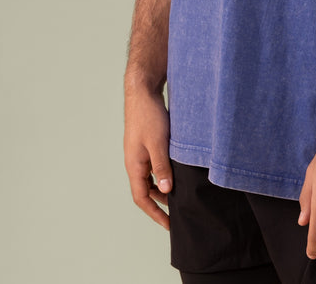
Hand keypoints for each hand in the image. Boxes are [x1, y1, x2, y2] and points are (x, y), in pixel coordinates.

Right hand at [123, 86, 172, 229]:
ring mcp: (140, 153)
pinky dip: (165, 172)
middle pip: (146, 190)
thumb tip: (165, 192)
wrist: (143, 90)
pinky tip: (178, 170)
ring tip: (181, 193)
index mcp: (134, 165)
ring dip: (164, 187)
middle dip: (161, 204)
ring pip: (151, 177)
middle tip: (179, 211)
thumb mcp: (158, 143)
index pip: (142, 198)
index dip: (155, 214)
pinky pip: (154, 165)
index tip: (169, 225)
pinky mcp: (147, 143)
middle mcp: (135, 161)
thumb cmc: (148, 115)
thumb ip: (162, 167)